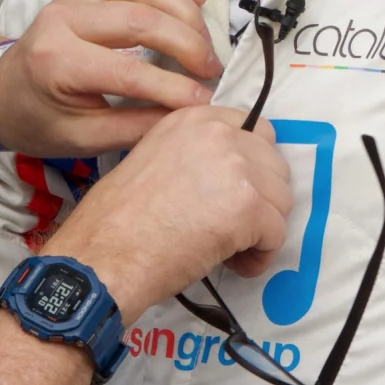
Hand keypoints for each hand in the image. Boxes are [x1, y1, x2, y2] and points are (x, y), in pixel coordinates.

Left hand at [0, 0, 221, 156]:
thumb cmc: (38, 119)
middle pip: (140, 18)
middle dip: (187, 44)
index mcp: (57, 61)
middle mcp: (65, 17)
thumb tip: (188, 117)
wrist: (0, 91)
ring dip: (184, 10)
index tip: (205, 102)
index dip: (173, 88)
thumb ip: (135, 127)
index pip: (128, 72)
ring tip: (205, 42)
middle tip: (211, 71)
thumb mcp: (81, 138)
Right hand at [52, 103, 291, 321]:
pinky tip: (234, 265)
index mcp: (194, 119)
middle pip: (275, 166)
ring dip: (262, 229)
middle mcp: (219, 134)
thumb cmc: (117, 221)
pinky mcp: (247, 207)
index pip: (257, 132)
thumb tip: (232, 178)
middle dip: (261, 200)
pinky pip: (277, 235)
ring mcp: (236, 168)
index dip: (252, 169)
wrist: (103, 255)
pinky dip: (260, 256)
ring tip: (230, 250)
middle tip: (232, 228)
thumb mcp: (154, 161)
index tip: (234, 194)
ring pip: (281, 201)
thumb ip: (197, 157)